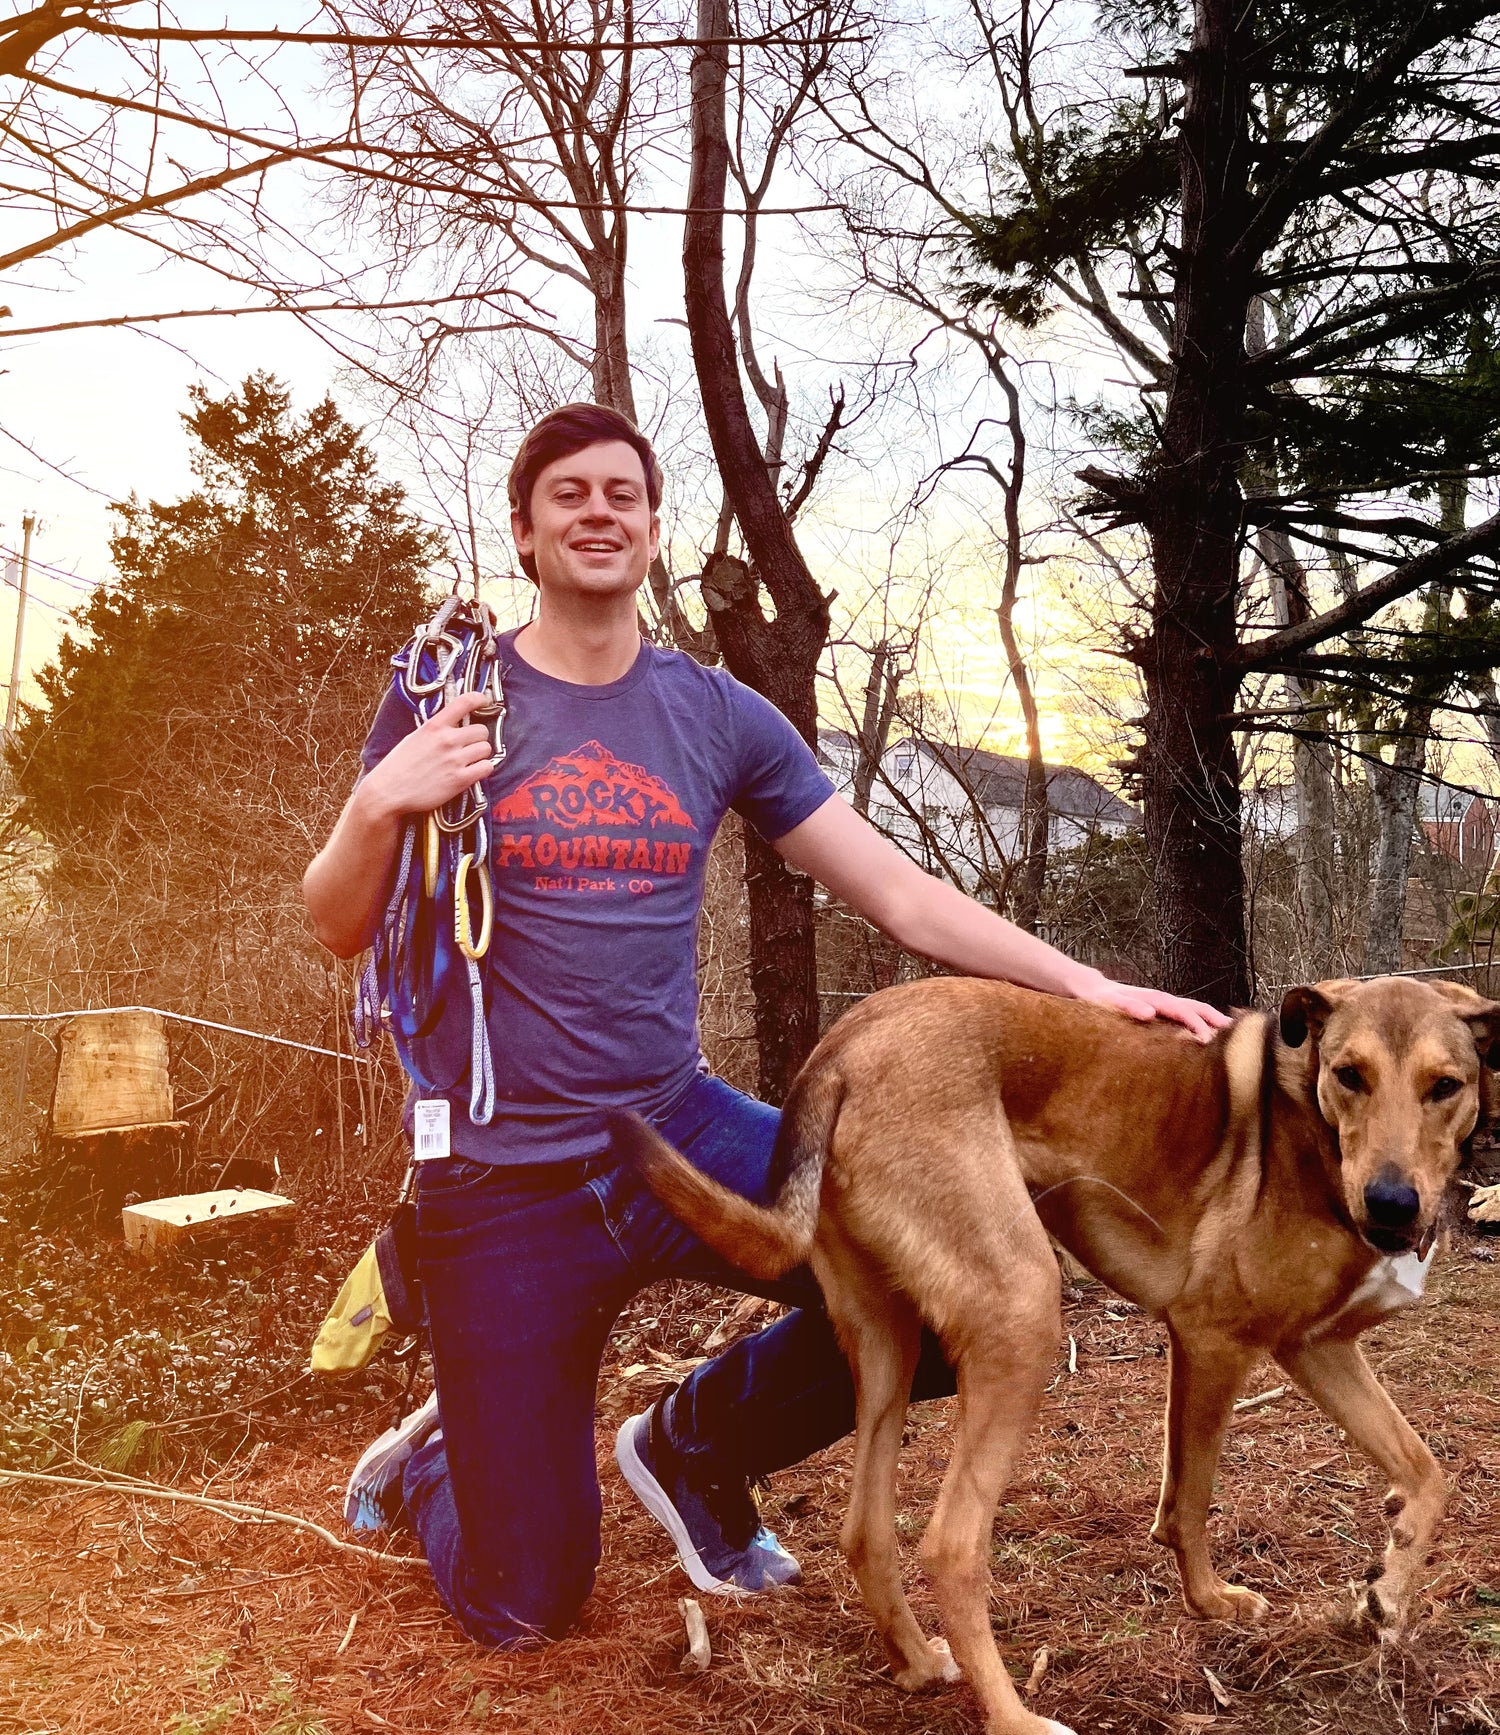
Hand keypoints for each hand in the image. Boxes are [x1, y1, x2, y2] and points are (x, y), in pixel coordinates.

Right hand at [360, 690, 497, 819]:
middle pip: (482, 731)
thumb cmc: (399, 765)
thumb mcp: (415, 737)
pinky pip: (487, 767)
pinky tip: (472, 772)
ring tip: (468, 761)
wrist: (389, 792)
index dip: (480, 699)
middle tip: (468, 746)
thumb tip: (455, 724)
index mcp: (434, 725)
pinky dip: (483, 769)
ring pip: (486, 749)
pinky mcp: (460, 780)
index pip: (464, 702)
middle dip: (478, 738)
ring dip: (481, 755)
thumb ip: (436, 729)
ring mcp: (454, 760)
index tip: (484, 702)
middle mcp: (447, 739)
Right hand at [1074, 974, 1232, 1043]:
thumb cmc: (1115, 1010)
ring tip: (1202, 1032)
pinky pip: (1125, 1003)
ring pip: (1163, 1003)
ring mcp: (1132, 996)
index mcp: (1160, 1005)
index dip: (1215, 1019)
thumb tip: (1186, 1048)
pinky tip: (1148, 1014)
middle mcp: (1151, 998)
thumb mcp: (1141, 1020)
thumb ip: (1161, 1029)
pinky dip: (1138, 1007)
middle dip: (1208, 1020)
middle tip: (1225, 1037)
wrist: (1081, 988)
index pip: (1194, 1009)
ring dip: (1184, 1015)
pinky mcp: (1110, 999)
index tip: (1237, 1034)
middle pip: (1186, 1006)